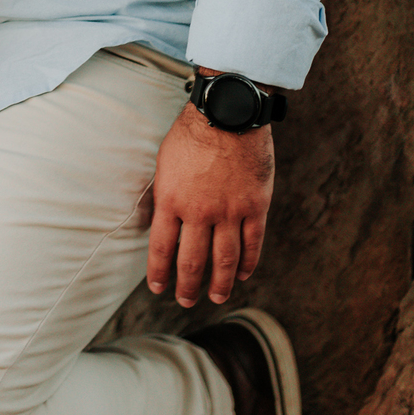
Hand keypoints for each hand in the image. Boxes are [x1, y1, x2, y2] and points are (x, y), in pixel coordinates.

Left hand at [146, 100, 274, 306]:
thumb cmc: (191, 134)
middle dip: (188, 286)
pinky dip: (249, 263)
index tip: (158, 287)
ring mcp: (229, 211)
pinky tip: (245, 274)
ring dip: (221, 283)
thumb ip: (165, 195)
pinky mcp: (255, 206)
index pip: (161, 248)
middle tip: (186, 301)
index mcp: (171, 200)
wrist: (228, 113)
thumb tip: (159, 221)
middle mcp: (199, 212)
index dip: (159, 272)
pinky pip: (252, 243)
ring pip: (225, 260)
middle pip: (192, 261)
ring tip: (216, 297)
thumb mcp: (164, 163)